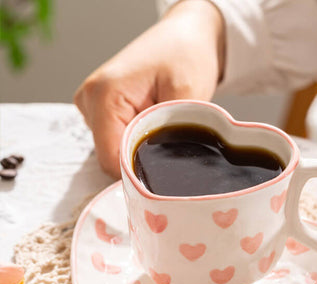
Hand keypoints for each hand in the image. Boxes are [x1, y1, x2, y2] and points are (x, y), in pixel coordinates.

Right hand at [74, 0, 224, 177]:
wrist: (185, 37)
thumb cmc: (186, 55)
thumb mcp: (186, 94)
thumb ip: (169, 133)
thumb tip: (160, 167)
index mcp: (105, 95)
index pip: (111, 159)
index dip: (137, 173)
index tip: (162, 174)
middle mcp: (91, 99)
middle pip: (110, 157)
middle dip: (141, 160)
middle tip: (169, 143)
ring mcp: (93, 103)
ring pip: (112, 150)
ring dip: (139, 149)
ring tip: (161, 126)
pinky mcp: (102, 107)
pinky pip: (115, 139)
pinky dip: (135, 140)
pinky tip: (152, 124)